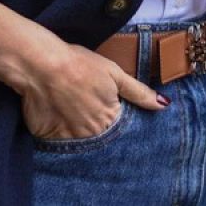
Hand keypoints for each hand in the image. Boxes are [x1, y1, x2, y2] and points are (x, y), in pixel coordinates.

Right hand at [0, 0, 167, 140]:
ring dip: (78, 129)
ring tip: (69, 108)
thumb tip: (164, 105)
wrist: (41, 64)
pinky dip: (58, 131)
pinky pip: (57, 141)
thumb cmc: (79, 63)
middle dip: (96, 125)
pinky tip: (55, 113)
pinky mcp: (48, 138)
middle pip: (99, 135)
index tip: (102, 104)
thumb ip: (139, 92)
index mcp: (110, 117)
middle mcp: (92, 133)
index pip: (119, 127)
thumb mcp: (114, 73)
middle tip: (84, 105)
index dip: (112, 116)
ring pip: (79, 140)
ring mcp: (70, 138)